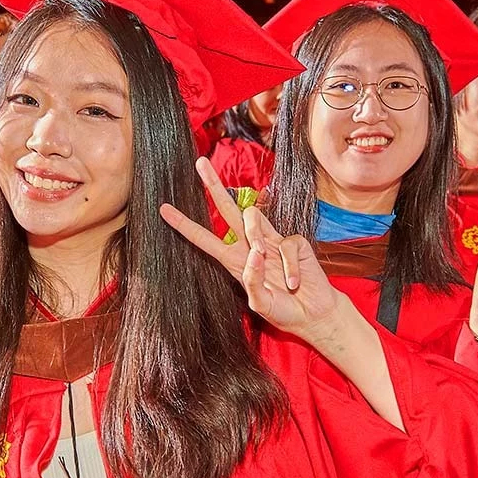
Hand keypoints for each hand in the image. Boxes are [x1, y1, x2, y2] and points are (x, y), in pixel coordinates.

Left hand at [160, 157, 342, 342]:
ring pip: (253, 218)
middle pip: (228, 209)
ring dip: (256, 237)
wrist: (314, 314)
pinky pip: (286, 244)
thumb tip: (255, 254)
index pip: (204, 239)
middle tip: (200, 163)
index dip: (184, 225)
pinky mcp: (293, 242)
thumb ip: (253, 282)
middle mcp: (250, 246)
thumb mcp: (261, 304)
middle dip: (214, 186)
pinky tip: (293, 281)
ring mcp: (272, 241)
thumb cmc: (284, 311)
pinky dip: (290, 266)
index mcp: (234, 261)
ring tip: (265, 259)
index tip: (163, 209)